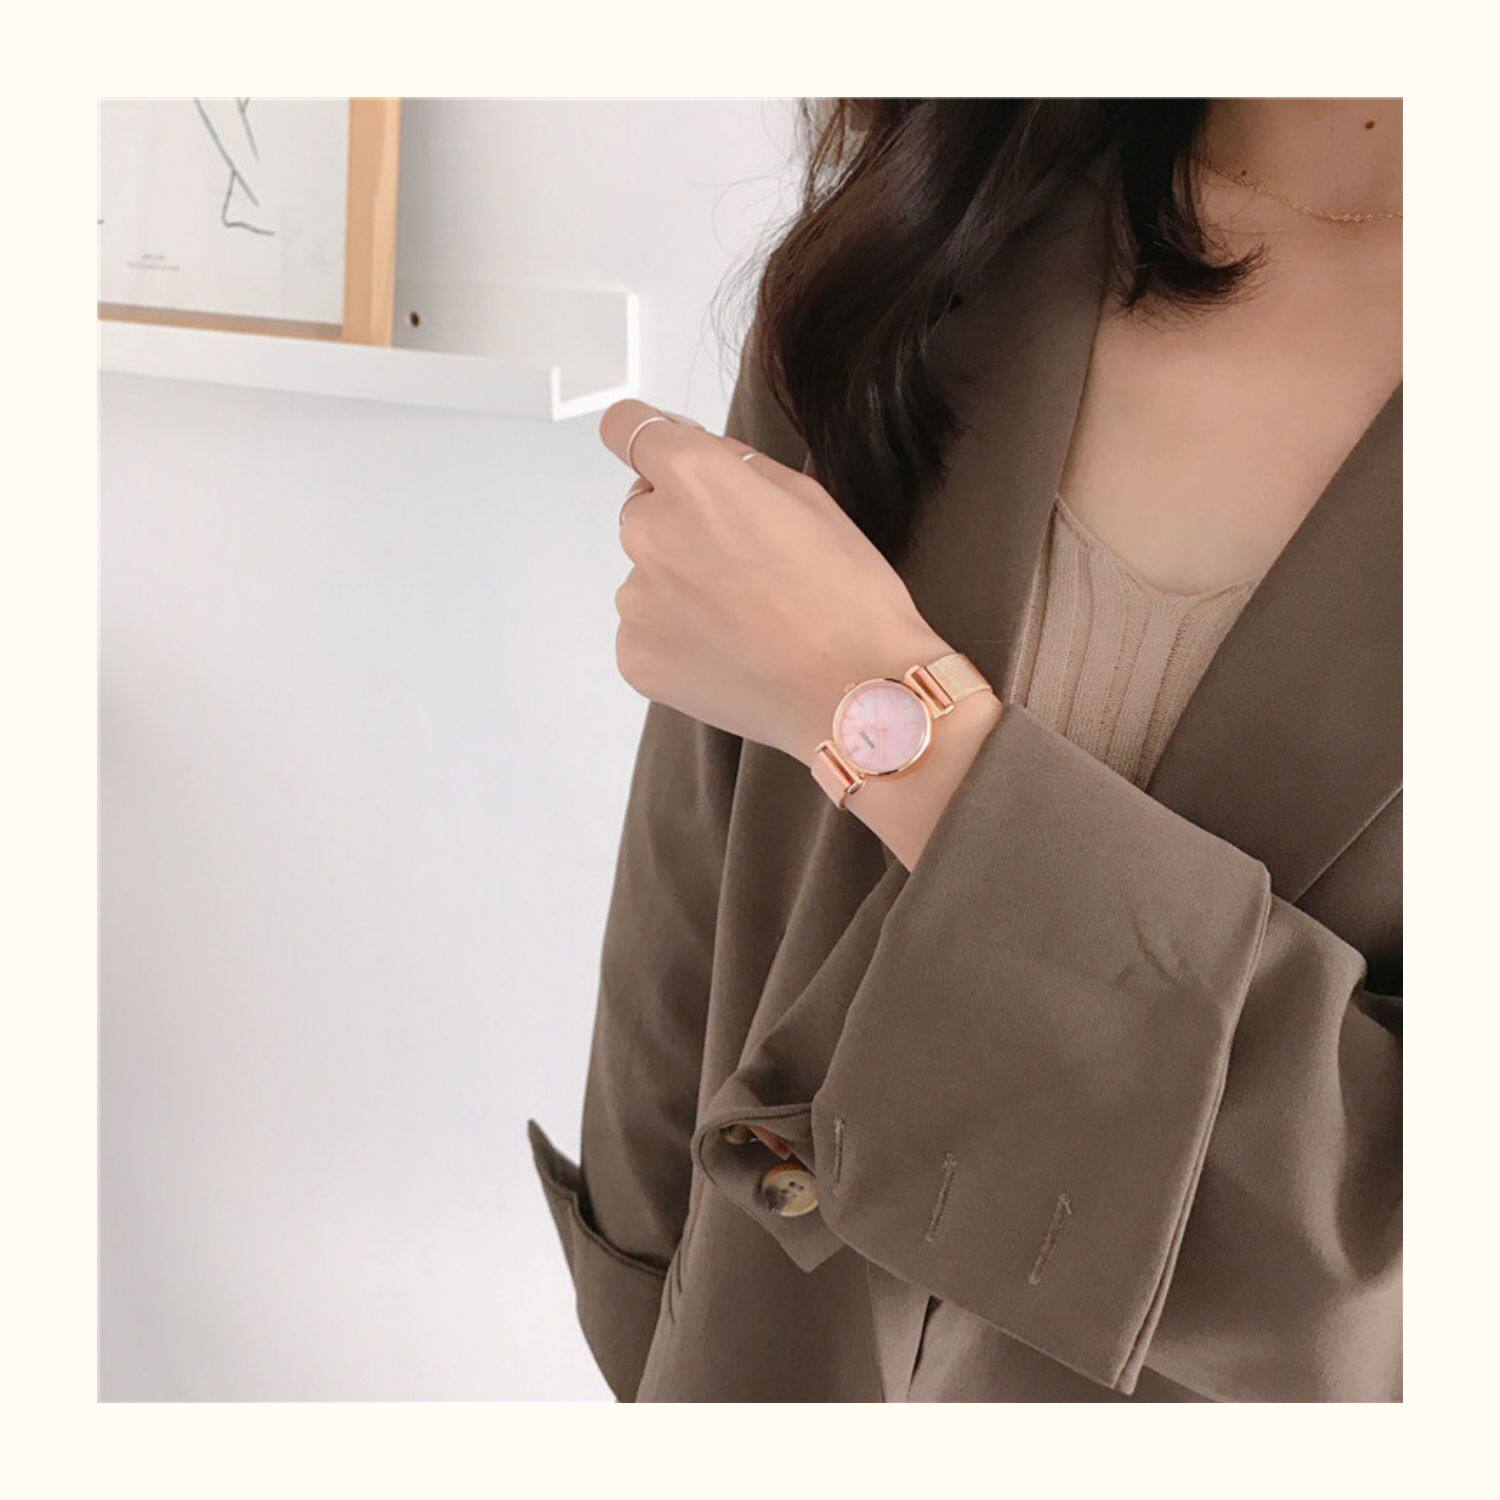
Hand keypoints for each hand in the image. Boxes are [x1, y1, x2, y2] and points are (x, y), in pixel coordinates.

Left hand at [600, 400, 949, 763]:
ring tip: (746, 618)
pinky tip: (731, 651)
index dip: (644, 437)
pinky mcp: (635, 655)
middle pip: (644, 510)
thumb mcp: (807, 497)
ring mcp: (636, 600)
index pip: (625, 429)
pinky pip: (647, 630)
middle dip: (682, 524)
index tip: (654, 452)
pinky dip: (679, 637)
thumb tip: (695, 451)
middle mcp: (650, 532)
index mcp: (692, 478)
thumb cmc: (847, 598)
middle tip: (744, 564)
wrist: (853, 694)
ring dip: (682, 586)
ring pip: (649, 575)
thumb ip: (737, 465)